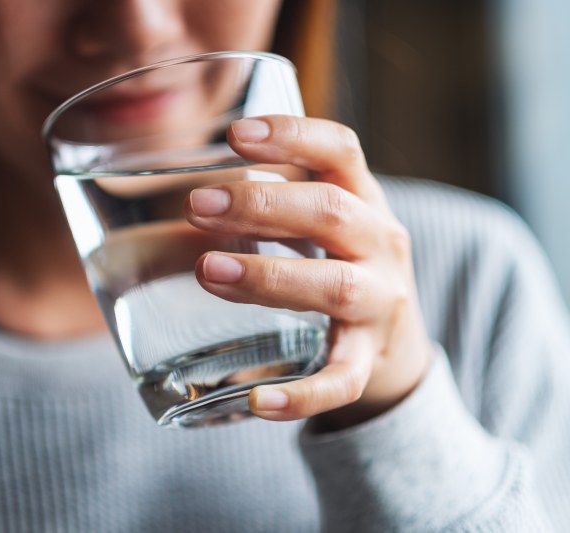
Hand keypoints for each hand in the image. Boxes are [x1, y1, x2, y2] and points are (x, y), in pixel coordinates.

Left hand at [184, 116, 433, 430]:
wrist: (397, 346)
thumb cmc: (341, 267)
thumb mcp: (322, 225)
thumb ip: (269, 201)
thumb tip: (172, 186)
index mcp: (364, 201)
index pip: (340, 152)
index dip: (293, 136)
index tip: (236, 133)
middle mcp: (380, 245)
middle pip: (332, 212)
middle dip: (263, 206)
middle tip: (197, 206)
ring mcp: (379, 304)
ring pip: (334, 287)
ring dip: (269, 276)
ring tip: (207, 270)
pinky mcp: (368, 360)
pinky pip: (341, 380)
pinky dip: (302, 394)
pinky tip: (257, 401)